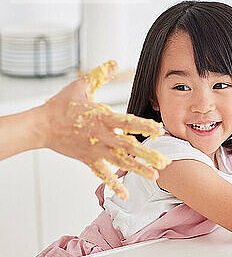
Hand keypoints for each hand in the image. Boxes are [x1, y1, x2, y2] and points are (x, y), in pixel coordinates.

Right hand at [39, 60, 170, 199]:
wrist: (40, 126)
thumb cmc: (61, 106)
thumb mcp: (80, 86)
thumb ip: (100, 75)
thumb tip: (114, 62)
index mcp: (102, 118)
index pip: (127, 122)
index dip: (144, 126)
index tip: (159, 131)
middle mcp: (101, 136)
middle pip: (128, 147)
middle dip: (148, 154)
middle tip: (166, 161)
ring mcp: (95, 150)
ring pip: (120, 162)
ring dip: (138, 169)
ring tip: (155, 176)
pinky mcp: (88, 159)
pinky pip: (103, 173)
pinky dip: (114, 184)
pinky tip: (125, 194)